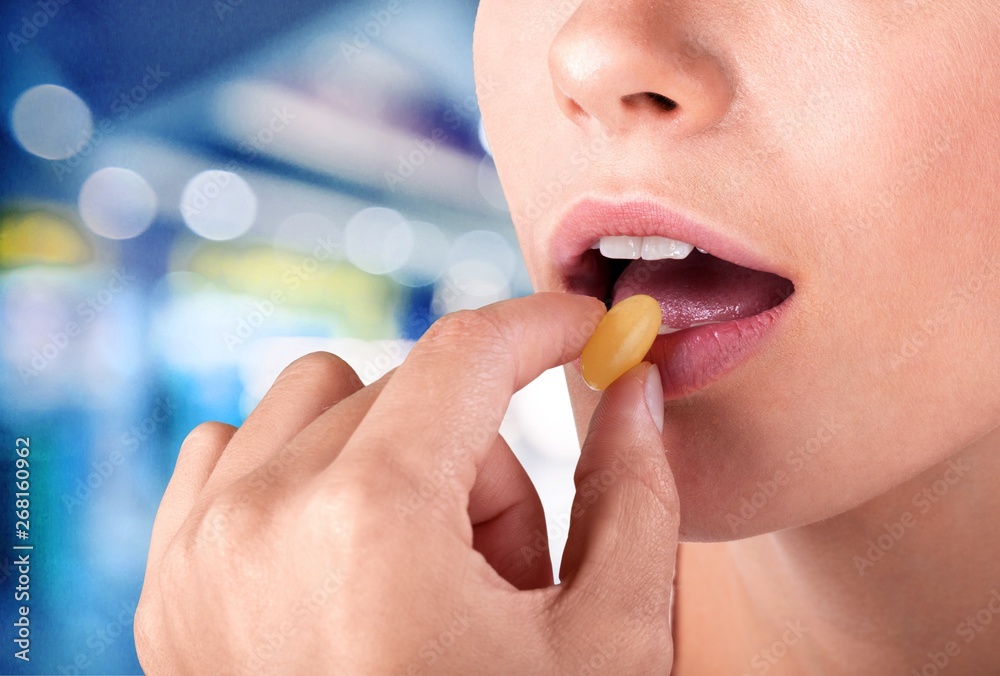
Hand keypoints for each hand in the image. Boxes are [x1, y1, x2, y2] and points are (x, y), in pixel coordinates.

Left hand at [135, 293, 678, 674]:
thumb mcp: (608, 645)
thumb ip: (633, 493)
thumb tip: (634, 386)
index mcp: (371, 524)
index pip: (464, 354)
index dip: (540, 326)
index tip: (586, 328)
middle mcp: (261, 520)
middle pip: (403, 391)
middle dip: (480, 451)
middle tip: (509, 563)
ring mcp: (197, 553)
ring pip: (314, 404)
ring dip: (389, 453)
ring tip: (423, 566)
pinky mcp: (167, 585)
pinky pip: (234, 451)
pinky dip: (301, 472)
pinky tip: (345, 557)